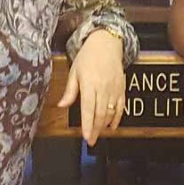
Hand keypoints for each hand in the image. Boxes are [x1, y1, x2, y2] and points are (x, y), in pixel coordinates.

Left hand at [58, 29, 125, 146]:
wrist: (107, 43)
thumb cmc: (88, 57)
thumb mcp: (74, 71)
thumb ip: (70, 90)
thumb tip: (61, 105)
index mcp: (89, 84)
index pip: (88, 109)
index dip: (87, 125)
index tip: (86, 137)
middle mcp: (103, 88)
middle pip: (100, 114)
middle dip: (95, 130)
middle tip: (91, 141)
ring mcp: (114, 89)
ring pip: (111, 113)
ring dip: (104, 126)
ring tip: (98, 134)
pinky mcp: (122, 89)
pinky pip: (121, 107)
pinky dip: (117, 119)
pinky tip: (111, 126)